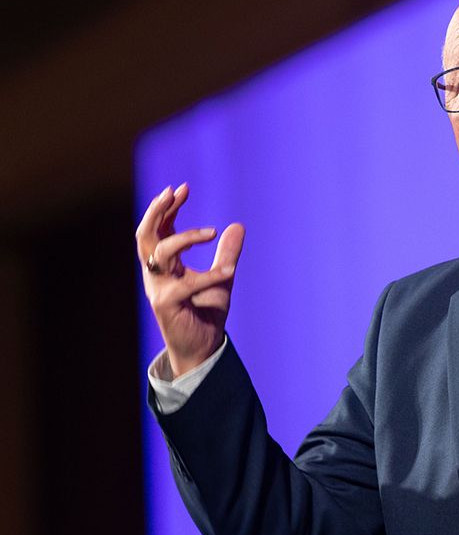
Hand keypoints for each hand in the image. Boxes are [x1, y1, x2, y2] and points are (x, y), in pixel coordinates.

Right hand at [136, 183, 244, 376]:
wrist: (204, 347)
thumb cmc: (206, 312)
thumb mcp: (222, 276)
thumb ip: (226, 253)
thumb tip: (238, 226)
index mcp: (164, 265)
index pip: (158, 229)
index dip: (167, 207)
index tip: (183, 188)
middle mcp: (156, 274)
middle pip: (145, 235)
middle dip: (156, 210)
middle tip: (174, 191)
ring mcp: (158, 288)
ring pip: (160, 252)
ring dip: (185, 237)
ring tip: (212, 232)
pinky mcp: (167, 304)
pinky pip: (186, 284)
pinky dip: (210, 274)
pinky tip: (229, 270)